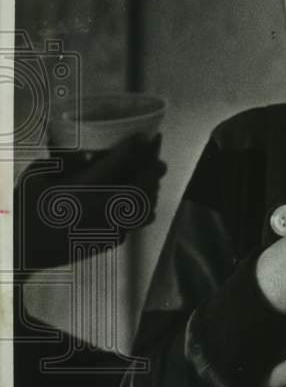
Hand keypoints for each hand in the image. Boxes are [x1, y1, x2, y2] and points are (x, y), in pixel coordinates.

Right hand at [14, 134, 166, 272]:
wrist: (24, 249)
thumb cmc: (27, 209)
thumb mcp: (37, 176)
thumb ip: (63, 160)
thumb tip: (88, 152)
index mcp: (79, 191)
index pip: (115, 165)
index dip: (133, 148)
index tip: (142, 136)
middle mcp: (98, 211)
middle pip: (140, 187)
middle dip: (153, 169)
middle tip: (160, 157)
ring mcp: (108, 229)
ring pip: (145, 208)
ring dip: (152, 190)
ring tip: (154, 178)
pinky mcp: (111, 241)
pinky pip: (137, 223)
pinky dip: (144, 209)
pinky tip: (142, 200)